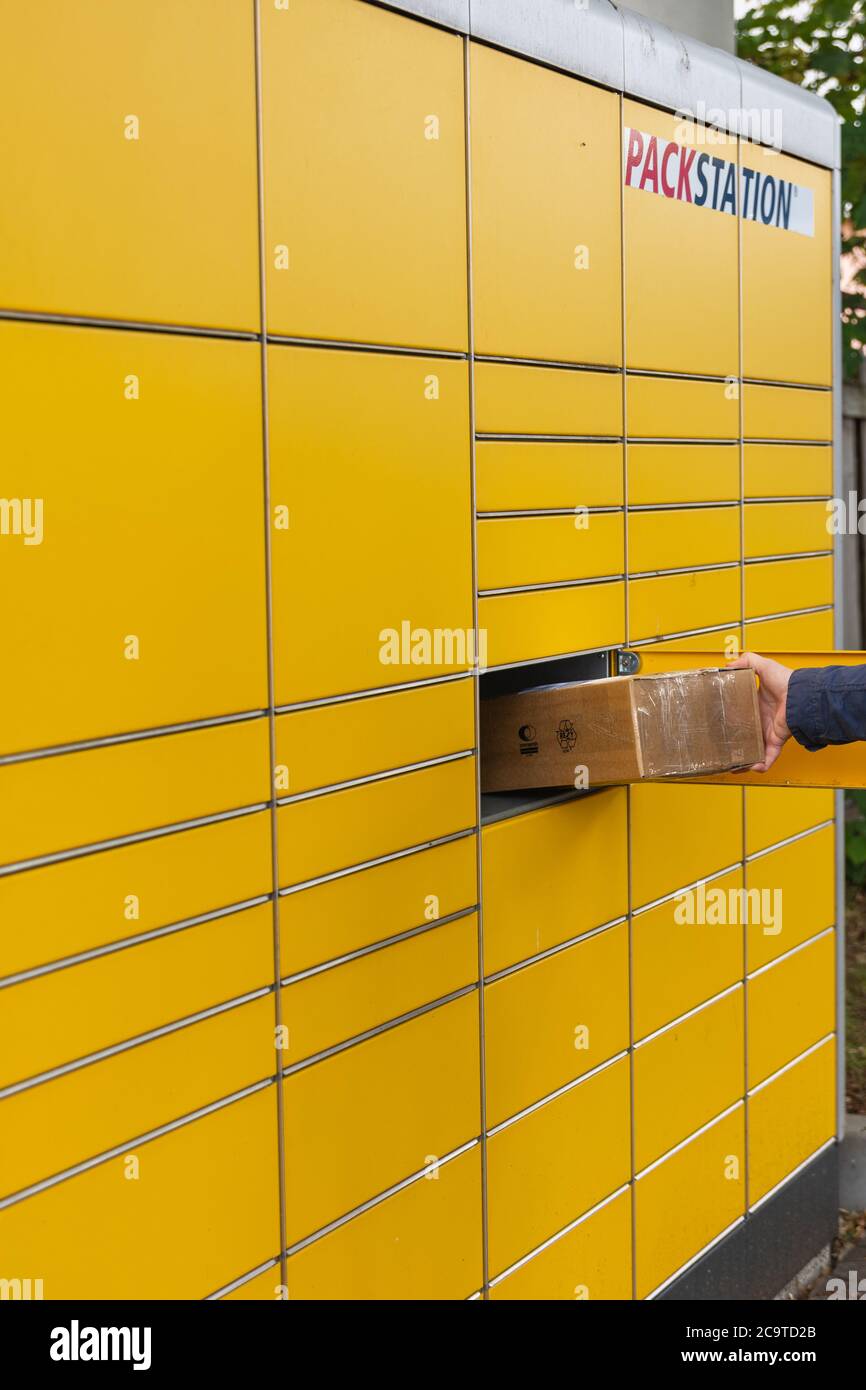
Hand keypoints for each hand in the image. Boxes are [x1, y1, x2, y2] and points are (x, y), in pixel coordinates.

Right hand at [729, 652, 792, 771]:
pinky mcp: (775, 741)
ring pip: (755, 750)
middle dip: (735, 742)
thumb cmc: (786, 682)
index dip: (731, 718)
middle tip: (721, 746)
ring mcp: (768, 732)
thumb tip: (729, 663)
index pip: (742, 713)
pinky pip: (768, 757)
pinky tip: (751, 768)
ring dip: (745, 759)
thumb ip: (747, 661)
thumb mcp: (763, 666)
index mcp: (758, 704)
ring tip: (732, 764)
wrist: (800, 696)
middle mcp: (762, 720)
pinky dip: (761, 765)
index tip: (719, 722)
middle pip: (746, 734)